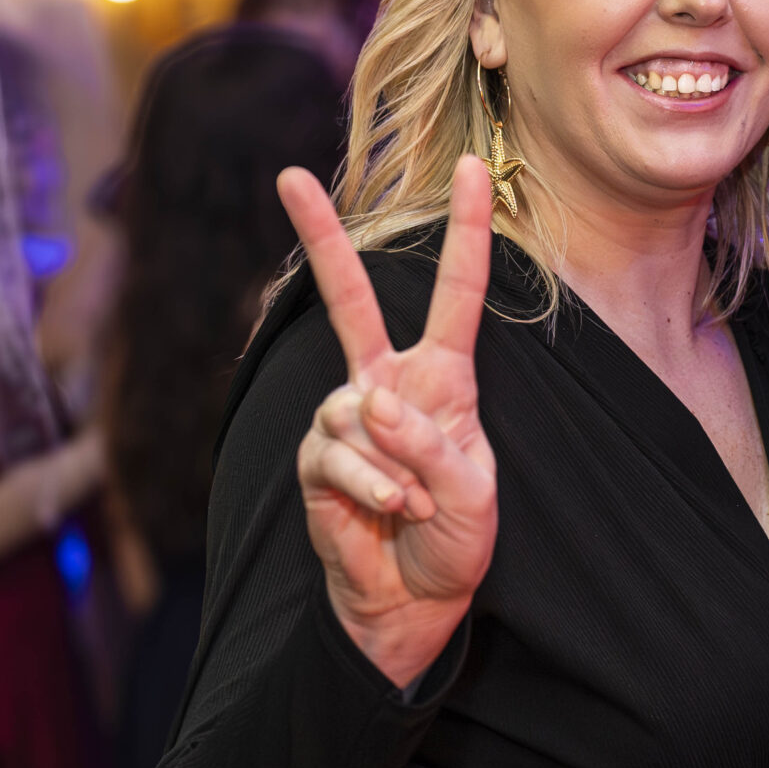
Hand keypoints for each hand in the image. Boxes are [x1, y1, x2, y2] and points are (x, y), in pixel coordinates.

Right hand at [281, 156, 498, 690]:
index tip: (479, 168)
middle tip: (289, 174)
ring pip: (358, 412)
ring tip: (415, 505)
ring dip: (396, 467)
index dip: (468, 231)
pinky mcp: (316, 459)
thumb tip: (372, 402)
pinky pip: (337, 455)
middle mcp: (387, 383)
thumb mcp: (472, 492)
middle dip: (319, 237)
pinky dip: (372, 486)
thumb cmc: (454, 538)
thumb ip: (432, 446)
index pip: (458, 293)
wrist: (412, 599)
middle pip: (350, 299)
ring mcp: (347, 419)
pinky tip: (389, 511)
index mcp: (443, 377)